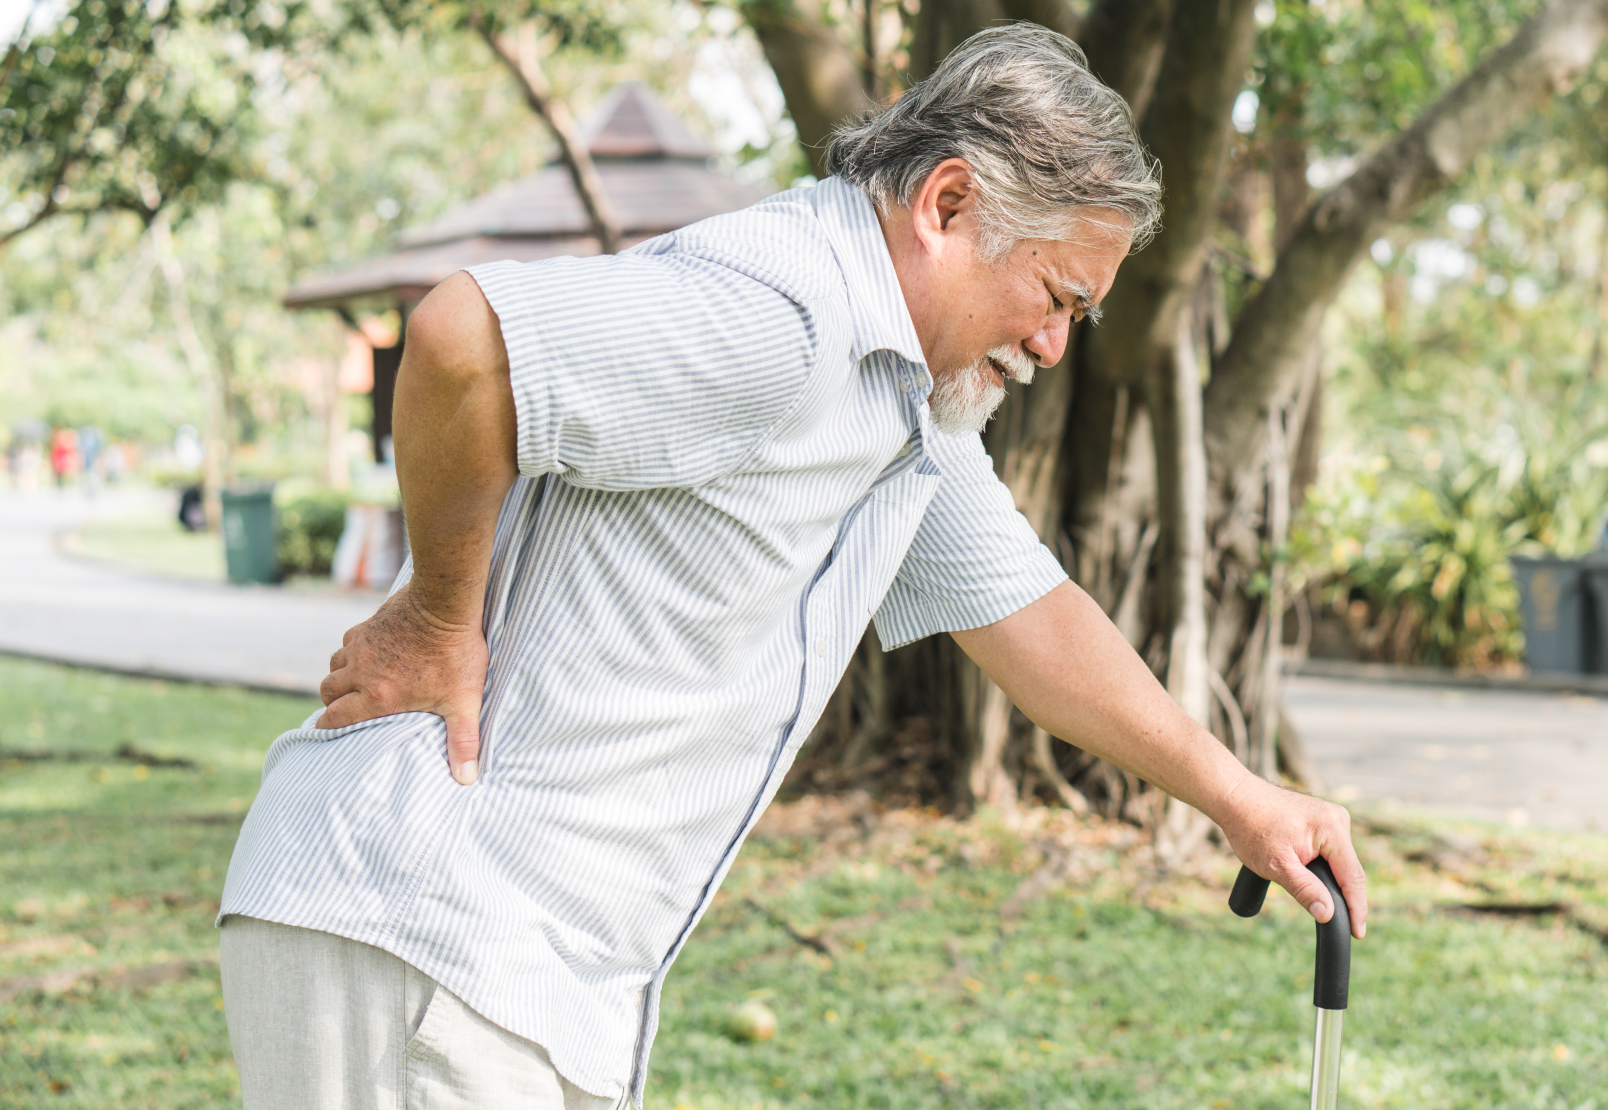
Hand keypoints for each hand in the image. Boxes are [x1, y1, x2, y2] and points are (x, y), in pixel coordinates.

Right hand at [318, 581, 488, 784]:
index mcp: (377, 696)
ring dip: (339, 676)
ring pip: (334, 665)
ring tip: (354, 684)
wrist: (446, 603)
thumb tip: (466, 779)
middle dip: (331, 703)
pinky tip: (368, 654)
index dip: (328, 728)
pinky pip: (347, 642)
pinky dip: (351, 652)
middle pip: (327, 691)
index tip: (327, 733)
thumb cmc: (456, 653)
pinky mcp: (367, 625)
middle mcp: (361, 671)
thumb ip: (463, 740)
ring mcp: (361, 645)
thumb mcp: (463, 701)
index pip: (335, 717)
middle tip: (343, 710)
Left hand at [1213, 773, 1367, 938]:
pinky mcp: (1321, 819)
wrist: (1234, 798)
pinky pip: (1330, 851)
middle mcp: (1338, 819)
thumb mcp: (1276, 865)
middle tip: (1343, 927)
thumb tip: (1328, 915)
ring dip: (1331, 881)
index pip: (1353, 876)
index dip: (1357, 908)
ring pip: (1339, 861)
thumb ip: (1305, 890)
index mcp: (1332, 828)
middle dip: (1344, 896)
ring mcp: (1330, 817)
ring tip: (1323, 905)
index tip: (1358, 933)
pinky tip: (1314, 881)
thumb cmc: (1251, 828)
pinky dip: (1323, 869)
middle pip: (1348, 869)